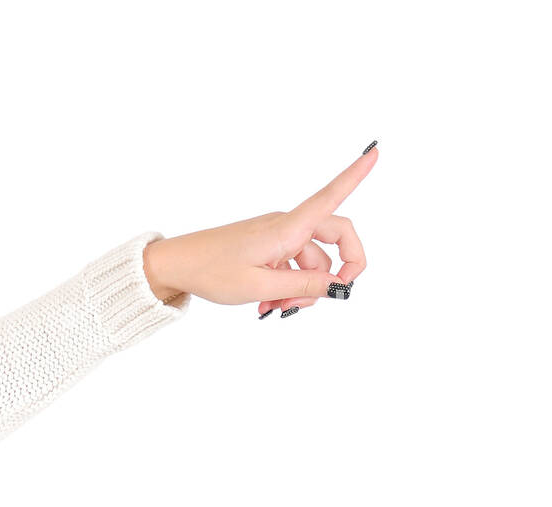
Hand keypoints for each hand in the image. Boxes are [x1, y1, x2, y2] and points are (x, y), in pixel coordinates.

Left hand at [142, 142, 377, 315]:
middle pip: (335, 239)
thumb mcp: (260, 285)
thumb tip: (339, 286)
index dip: (356, 175)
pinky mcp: (267, 248)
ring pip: (311, 261)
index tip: (375, 152)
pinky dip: (287, 287)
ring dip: (302, 288)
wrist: (176, 265)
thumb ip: (303, 285)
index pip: (331, 196)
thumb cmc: (211, 271)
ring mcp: (277, 237)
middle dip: (333, 273)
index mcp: (287, 227)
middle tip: (323, 299)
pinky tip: (268, 305)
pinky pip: (291, 266)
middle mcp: (287, 226)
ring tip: (276, 308)